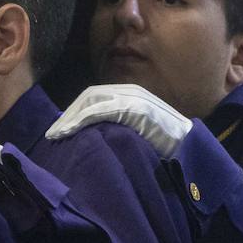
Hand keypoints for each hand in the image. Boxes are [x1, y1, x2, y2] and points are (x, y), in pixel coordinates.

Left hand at [46, 84, 192, 156]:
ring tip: (57, 135)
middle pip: (90, 98)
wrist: (190, 148)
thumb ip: (118, 130)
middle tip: (53, 134)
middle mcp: (130, 93)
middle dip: (69, 116)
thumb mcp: (136, 134)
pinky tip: (72, 130)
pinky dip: (85, 119)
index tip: (59, 131)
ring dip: (72, 119)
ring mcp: (134, 99)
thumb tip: (94, 140)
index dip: (74, 114)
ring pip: (93, 102)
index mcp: (129, 97)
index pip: (94, 99)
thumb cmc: (164, 145)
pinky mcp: (137, 108)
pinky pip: (104, 110)